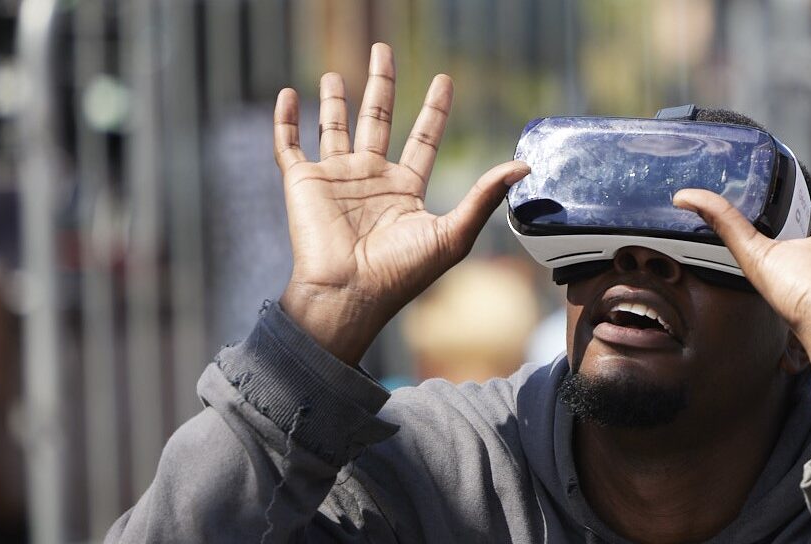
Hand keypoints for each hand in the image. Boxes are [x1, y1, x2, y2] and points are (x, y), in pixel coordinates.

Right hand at [273, 43, 529, 363]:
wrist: (348, 294)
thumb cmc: (400, 274)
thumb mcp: (452, 234)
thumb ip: (484, 196)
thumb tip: (524, 166)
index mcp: (404, 190)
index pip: (423, 139)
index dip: (434, 110)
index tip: (444, 80)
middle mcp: (371, 179)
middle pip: (378, 120)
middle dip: (381, 85)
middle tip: (384, 50)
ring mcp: (335, 179)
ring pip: (334, 128)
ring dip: (334, 101)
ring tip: (334, 74)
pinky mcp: (302, 183)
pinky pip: (289, 145)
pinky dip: (285, 120)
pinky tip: (288, 95)